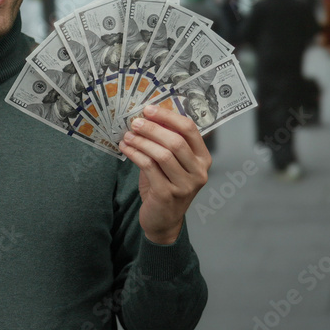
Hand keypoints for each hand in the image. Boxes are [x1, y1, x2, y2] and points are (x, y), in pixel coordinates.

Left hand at [119, 104, 211, 244]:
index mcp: (203, 159)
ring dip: (142, 141)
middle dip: (152, 128)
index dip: (168, 116)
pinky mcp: (167, 194)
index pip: (190, 130)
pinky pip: (149, 167)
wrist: (163, 220)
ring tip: (128, 135)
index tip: (149, 109)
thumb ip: (165, 142)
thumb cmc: (166, 186)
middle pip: (176, 141)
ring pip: (162, 154)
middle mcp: (198, 172)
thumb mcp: (171, 163)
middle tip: (134, 122)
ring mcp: (184, 185)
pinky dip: (135, 154)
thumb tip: (147, 116)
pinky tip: (126, 148)